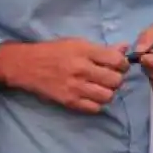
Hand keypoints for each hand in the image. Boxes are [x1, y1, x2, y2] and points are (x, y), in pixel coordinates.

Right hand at [0, 39, 128, 112]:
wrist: (26, 65)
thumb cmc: (53, 52)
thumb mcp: (77, 43)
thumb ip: (102, 48)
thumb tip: (126, 48)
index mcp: (84, 51)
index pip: (117, 60)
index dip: (123, 64)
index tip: (119, 65)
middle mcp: (81, 69)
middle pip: (115, 80)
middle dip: (117, 79)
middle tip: (110, 78)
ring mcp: (75, 87)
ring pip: (108, 96)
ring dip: (108, 92)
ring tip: (101, 88)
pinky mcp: (69, 101)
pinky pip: (95, 108)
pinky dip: (97, 104)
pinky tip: (92, 96)